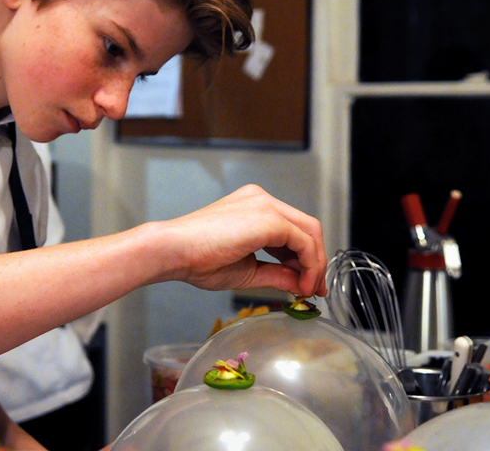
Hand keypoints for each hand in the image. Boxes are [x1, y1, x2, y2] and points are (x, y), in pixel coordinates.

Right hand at [162, 184, 326, 296]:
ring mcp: (267, 205)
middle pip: (307, 227)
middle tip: (314, 289)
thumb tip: (300, 285)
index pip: (292, 229)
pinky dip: (309, 264)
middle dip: (316, 260)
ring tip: (307, 290)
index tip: (306, 283)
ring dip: (315, 264)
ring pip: (310, 231)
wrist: (174, 251)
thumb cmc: (197, 259)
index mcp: (254, 206)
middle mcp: (263, 200)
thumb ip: (276, 274)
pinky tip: (300, 284)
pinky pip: (303, 241)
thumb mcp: (247, 270)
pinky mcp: (270, 218)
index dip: (305, 257)